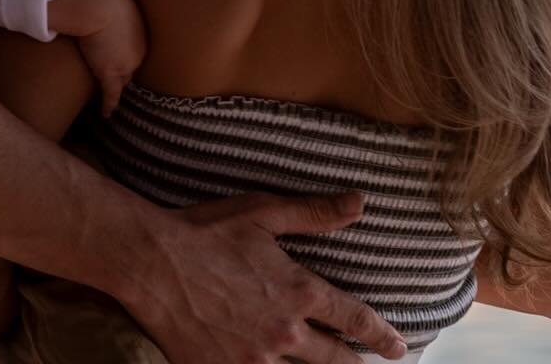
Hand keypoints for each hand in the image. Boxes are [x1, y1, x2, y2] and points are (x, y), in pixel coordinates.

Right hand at [49, 0, 147, 117]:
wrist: (97, 3)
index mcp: (141, 28)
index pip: (134, 47)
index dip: (127, 52)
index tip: (121, 54)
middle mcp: (138, 48)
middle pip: (132, 66)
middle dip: (127, 70)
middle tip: (121, 77)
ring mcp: (125, 64)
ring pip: (122, 81)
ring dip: (118, 88)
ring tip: (114, 96)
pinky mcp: (109, 74)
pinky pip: (111, 94)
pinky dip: (109, 105)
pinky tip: (106, 113)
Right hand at [122, 191, 407, 363]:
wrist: (152, 264)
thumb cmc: (206, 232)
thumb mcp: (263, 212)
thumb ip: (314, 212)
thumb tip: (359, 202)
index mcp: (298, 292)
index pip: (353, 319)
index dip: (381, 335)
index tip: (398, 345)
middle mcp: (285, 332)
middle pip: (336, 361)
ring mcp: (256, 359)